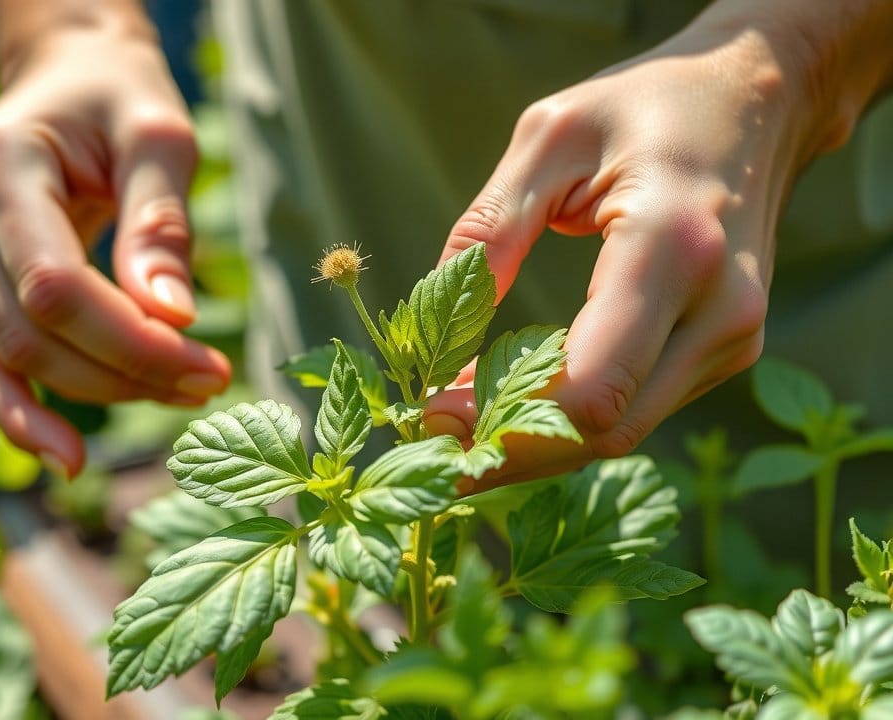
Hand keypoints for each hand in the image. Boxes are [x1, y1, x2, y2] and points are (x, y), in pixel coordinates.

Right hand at [0, 24, 229, 477]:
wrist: (64, 77)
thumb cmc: (119, 98)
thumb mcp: (160, 136)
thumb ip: (160, 224)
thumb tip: (173, 320)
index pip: (54, 286)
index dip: (130, 342)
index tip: (209, 366)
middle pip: (28, 333)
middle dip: (123, 375)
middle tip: (210, 383)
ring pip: (0, 359)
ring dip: (86, 399)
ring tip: (171, 404)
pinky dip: (20, 412)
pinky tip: (64, 456)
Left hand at [422, 15, 854, 490]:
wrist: (755, 100)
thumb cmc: (645, 107)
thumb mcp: (549, 137)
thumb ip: (490, 227)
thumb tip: (434, 318)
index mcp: (673, 247)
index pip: (592, 386)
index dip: (501, 421)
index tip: (427, 417)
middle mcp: (719, 310)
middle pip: (604, 430)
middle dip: (507, 451)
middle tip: (426, 441)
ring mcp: (733, 339)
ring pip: (620, 434)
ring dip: (532, 444)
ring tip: (454, 426)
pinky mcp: (725, 351)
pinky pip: (637, 409)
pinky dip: (566, 420)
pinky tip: (506, 402)